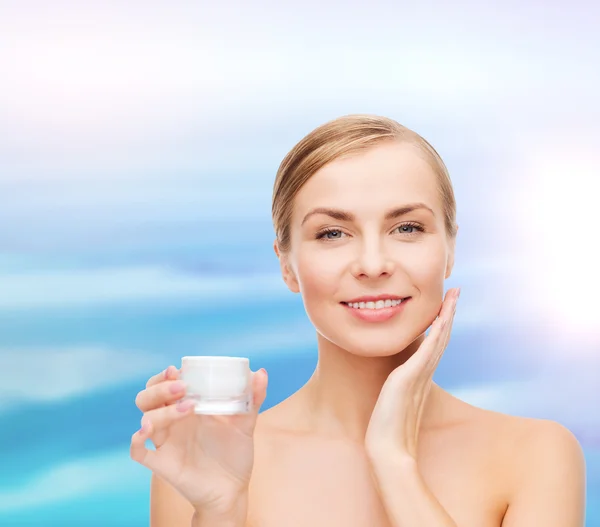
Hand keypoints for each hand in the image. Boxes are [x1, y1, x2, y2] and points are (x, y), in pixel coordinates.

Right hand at [130, 364, 267, 515]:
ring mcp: (165, 442)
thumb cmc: (235, 453)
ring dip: (161, 409)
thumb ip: (253, 398)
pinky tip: (148, 431)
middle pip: (148, 397)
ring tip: (187, 408)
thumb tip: (260, 373)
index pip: (164, 383)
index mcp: (187, 407)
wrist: (232, 489)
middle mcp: (172, 422)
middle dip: (160, 388)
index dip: (165, 375)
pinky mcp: (162, 463)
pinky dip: (137, 439)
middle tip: (182, 387)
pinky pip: (137, 451)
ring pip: (146, 417)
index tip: (178, 369)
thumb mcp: (246, 423)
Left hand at [365, 288, 459, 461]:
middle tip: (455, 292)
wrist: (388, 450)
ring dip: (446, 316)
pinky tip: (440, 317)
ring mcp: (419, 375)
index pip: (434, 343)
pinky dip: (435, 332)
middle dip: (448, 312)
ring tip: (453, 296)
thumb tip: (394, 382)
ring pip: (438, 339)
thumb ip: (398, 388)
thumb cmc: (388, 429)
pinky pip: (426, 349)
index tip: (445, 305)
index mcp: (419, 376)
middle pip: (441, 336)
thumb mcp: (393, 400)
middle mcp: (423, 373)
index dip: (441, 323)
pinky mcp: (409, 377)